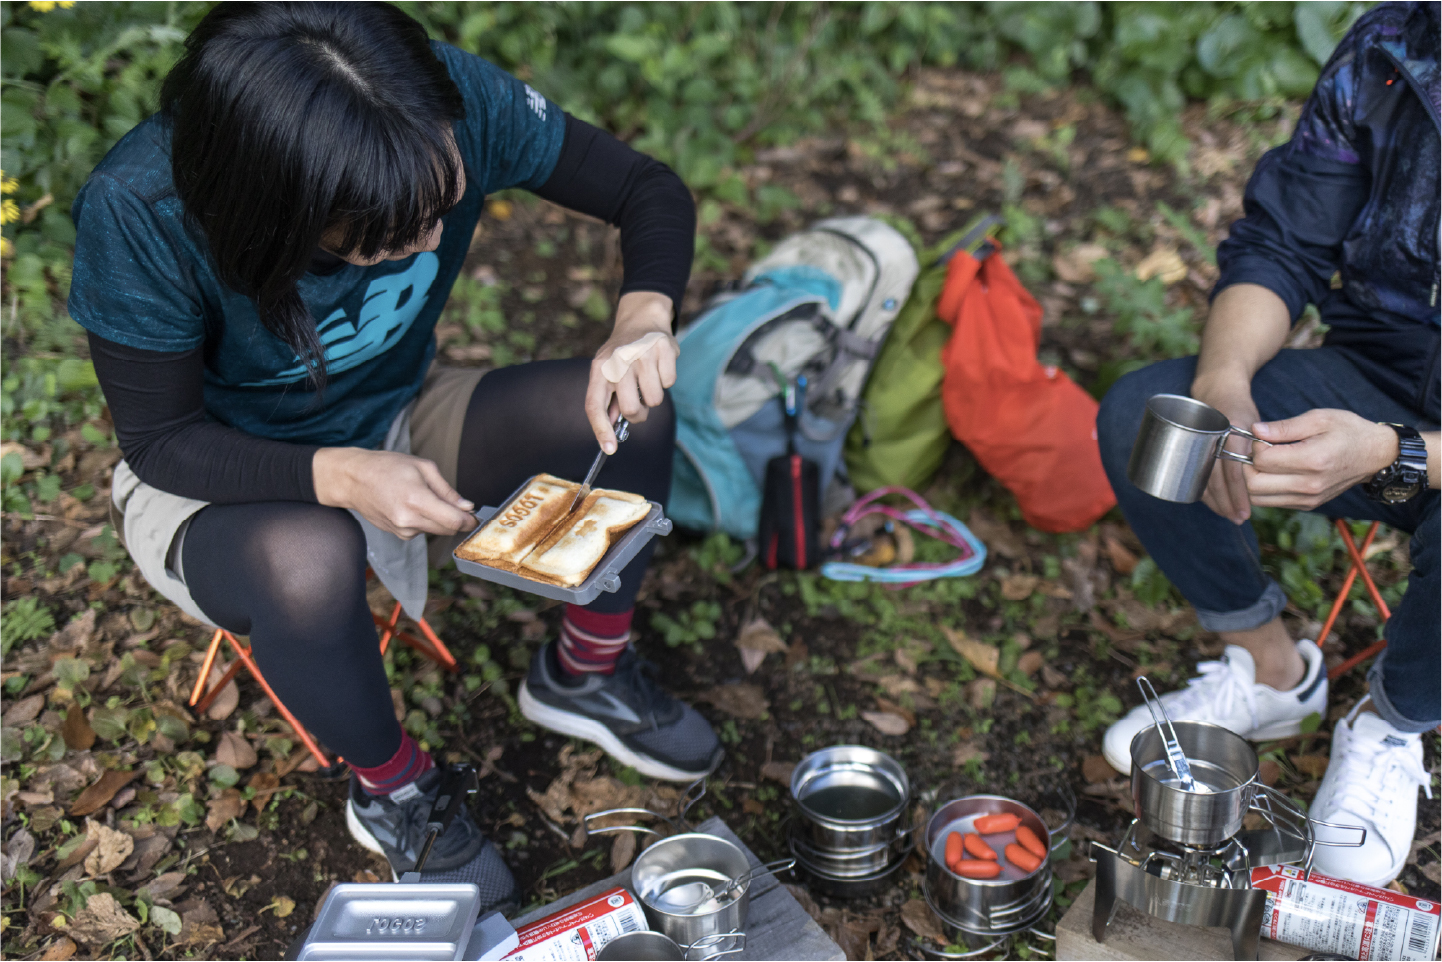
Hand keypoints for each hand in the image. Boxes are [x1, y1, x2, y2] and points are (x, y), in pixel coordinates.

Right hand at [313, 447, 477, 538]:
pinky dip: (425, 521)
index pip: (453, 521)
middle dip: (457, 520)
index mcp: (416, 500)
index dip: (468, 521)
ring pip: (435, 530)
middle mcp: (408, 520)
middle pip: (447, 530)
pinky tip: (411, 505)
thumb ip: (447, 490)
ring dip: (439, 519)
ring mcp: (401, 530)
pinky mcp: (397, 534)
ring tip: (423, 497)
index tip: (475, 516)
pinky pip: (421, 530)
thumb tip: (466, 506)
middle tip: (457, 505)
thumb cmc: (387, 467)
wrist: (353, 479)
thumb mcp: (422, 468)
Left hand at [587, 291, 678, 452]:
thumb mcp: (606, 372)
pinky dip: (665, 380)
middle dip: (637, 414)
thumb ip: (607, 401)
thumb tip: (611, 433)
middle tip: (638, 403)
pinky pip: (669, 383)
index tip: (609, 449)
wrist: (641, 320)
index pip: (595, 405)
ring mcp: (642, 353)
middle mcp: (618, 360)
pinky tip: (658, 366)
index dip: (601, 430)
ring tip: (647, 378)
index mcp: (599, 368)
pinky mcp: (664, 348)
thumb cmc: (621, 355)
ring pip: (654, 399)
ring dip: (653, 396)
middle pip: (630, 408)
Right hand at [1191, 374, 1260, 523]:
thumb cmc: (1239, 407)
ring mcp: (1200, 445)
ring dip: (1215, 501)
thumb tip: (1268, 468)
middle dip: (1226, 502)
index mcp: (1229, 432)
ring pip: (1204, 480)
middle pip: (1215, 479)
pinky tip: (1215, 503)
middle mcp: (1212, 440)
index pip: (1232, 470)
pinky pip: (1198, 475)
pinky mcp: (1194, 449)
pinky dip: (1205, 491)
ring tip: (1229, 515)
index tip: (1245, 510)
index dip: (1237, 492)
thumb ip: (1265, 440)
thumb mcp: (1254, 419)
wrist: (1214, 390)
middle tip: (1238, 518)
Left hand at [1246, 409, 1398, 509]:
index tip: (1264, 437)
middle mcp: (1309, 485)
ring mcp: (1308, 499)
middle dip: (1247, 466)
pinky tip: (1274, 472)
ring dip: (1253, 480)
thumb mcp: (1319, 418)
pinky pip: (1271, 502)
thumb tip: (1254, 431)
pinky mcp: (1307, 505)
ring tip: (1265, 462)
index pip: (1262, 461)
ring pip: (1258, 498)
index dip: (1255, 446)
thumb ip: (1284, 427)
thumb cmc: (1348, 431)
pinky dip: (1264, 489)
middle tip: (1259, 451)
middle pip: (1254, 485)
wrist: (1375, 455)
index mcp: (1312, 460)